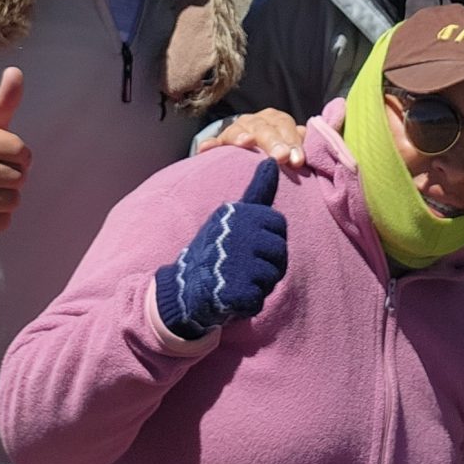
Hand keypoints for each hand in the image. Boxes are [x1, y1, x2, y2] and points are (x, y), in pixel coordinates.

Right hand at [153, 159, 288, 339]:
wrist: (183, 287)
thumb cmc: (215, 250)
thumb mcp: (233, 216)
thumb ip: (258, 191)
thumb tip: (272, 160)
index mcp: (239, 213)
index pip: (279, 224)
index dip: (269, 239)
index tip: (248, 244)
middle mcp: (238, 233)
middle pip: (280, 253)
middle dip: (267, 264)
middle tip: (241, 266)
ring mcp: (236, 262)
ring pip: (272, 277)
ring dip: (258, 284)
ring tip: (235, 279)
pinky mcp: (235, 290)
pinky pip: (259, 298)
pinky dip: (248, 302)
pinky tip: (231, 296)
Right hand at [211, 107, 304, 168]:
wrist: (256, 150)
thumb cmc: (280, 151)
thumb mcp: (292, 145)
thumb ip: (302, 144)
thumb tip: (310, 142)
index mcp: (275, 120)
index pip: (285, 125)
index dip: (292, 141)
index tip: (297, 160)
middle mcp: (256, 121)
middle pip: (264, 128)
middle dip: (273, 142)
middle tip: (281, 157)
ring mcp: (237, 131)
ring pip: (238, 131)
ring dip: (241, 136)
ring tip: (245, 142)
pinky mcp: (221, 143)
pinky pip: (215, 144)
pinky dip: (211, 145)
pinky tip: (206, 149)